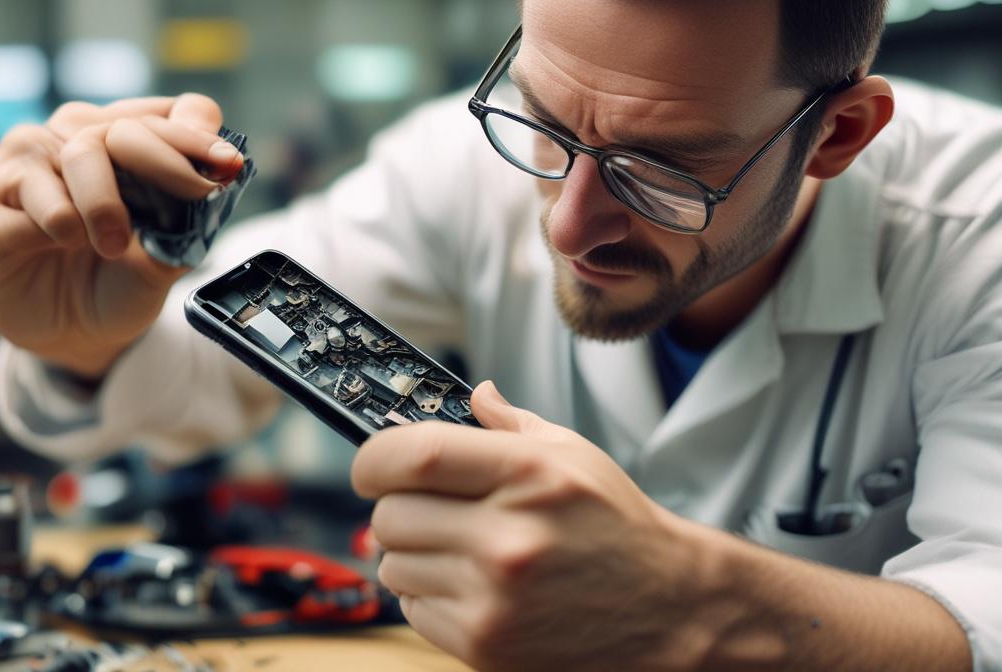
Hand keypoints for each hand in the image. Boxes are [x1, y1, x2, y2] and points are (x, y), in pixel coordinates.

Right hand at [0, 94, 242, 376]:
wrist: (73, 335)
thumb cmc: (121, 282)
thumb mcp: (166, 261)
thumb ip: (187, 225)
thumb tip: (212, 193)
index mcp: (123, 144)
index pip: (167, 114)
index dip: (199, 133)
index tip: (228, 164)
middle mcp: (71, 141)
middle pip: (122, 128)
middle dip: (165, 164)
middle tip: (193, 198)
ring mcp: (25, 166)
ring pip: (74, 155)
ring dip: (104, 204)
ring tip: (111, 245)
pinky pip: (26, 199)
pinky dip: (54, 224)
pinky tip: (59, 243)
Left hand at [352, 381, 716, 671]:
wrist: (666, 607)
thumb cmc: (615, 525)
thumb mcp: (573, 454)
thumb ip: (511, 422)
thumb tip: (471, 394)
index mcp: (527, 473)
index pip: (415, 454)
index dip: (375, 457)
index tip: (372, 465)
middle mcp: (508, 536)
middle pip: (390, 514)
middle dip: (398, 507)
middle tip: (429, 508)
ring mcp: (494, 596)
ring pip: (393, 564)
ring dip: (411, 553)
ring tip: (455, 548)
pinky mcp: (486, 644)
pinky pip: (411, 609)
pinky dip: (426, 595)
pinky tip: (467, 584)